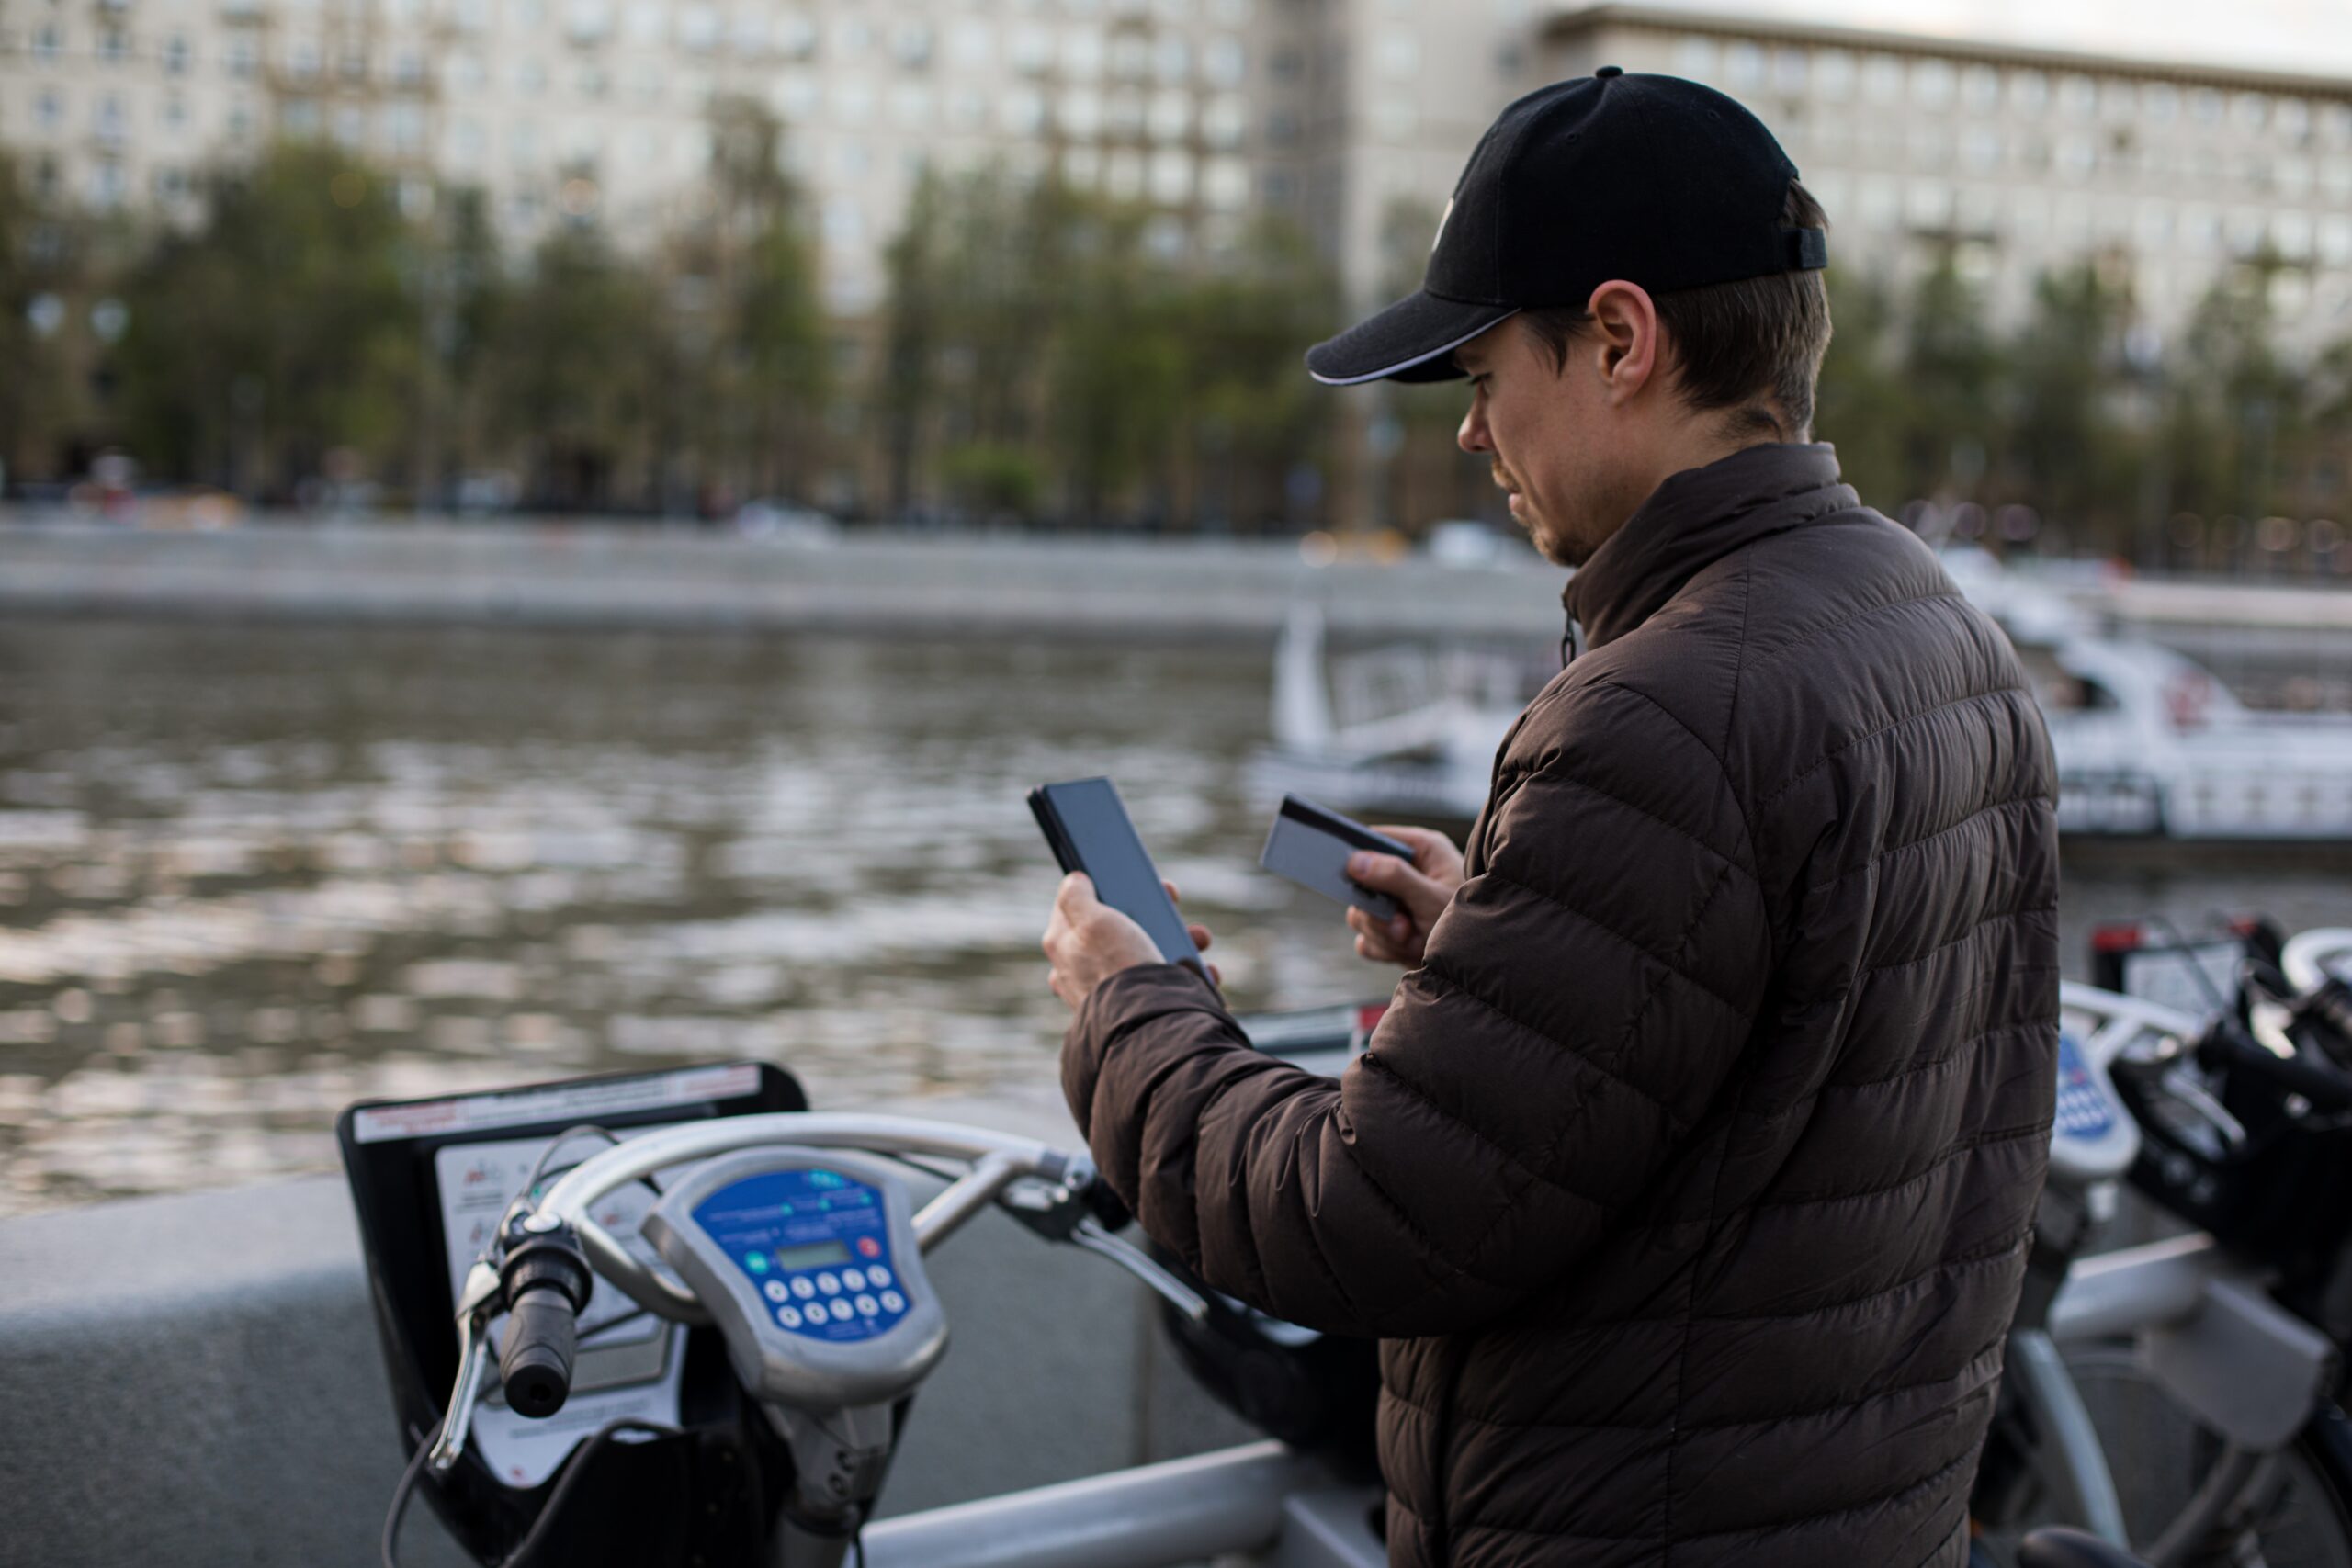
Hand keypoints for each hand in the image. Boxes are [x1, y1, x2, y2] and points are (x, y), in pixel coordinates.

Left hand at [1043, 873, 1217, 1010]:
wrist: (1146, 1025)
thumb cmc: (1116, 969)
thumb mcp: (1092, 920)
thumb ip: (1076, 896)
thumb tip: (1074, 880)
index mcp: (1063, 947)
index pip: (1077, 907)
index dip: (1104, 888)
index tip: (1130, 882)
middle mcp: (1081, 971)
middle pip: (1118, 929)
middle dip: (1152, 915)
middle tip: (1173, 907)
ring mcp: (1111, 991)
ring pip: (1146, 954)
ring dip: (1178, 942)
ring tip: (1198, 940)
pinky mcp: (1138, 1008)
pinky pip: (1165, 984)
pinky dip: (1186, 975)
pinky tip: (1202, 972)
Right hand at [1343, 826, 1465, 967]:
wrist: (1483, 969)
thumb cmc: (1469, 924)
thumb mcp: (1432, 897)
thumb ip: (1395, 877)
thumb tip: (1354, 861)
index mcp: (1422, 850)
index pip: (1375, 839)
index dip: (1356, 855)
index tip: (1343, 871)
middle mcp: (1408, 873)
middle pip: (1361, 884)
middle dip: (1378, 913)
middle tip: (1401, 926)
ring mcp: (1398, 904)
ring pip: (1361, 916)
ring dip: (1384, 934)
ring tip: (1413, 941)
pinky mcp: (1393, 932)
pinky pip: (1367, 940)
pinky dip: (1384, 949)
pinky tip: (1408, 951)